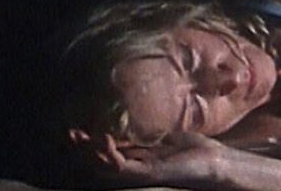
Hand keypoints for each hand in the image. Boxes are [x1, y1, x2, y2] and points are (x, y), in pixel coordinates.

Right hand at [72, 130, 224, 186]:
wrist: (212, 161)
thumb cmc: (188, 148)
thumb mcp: (161, 132)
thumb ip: (145, 127)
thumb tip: (131, 107)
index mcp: (134, 158)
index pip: (102, 151)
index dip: (86, 142)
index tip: (72, 128)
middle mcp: (133, 169)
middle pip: (99, 161)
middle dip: (81, 148)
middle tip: (68, 133)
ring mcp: (140, 173)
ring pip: (106, 166)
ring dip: (90, 152)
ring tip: (78, 136)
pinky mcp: (149, 173)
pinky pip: (124, 167)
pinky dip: (111, 154)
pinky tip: (105, 139)